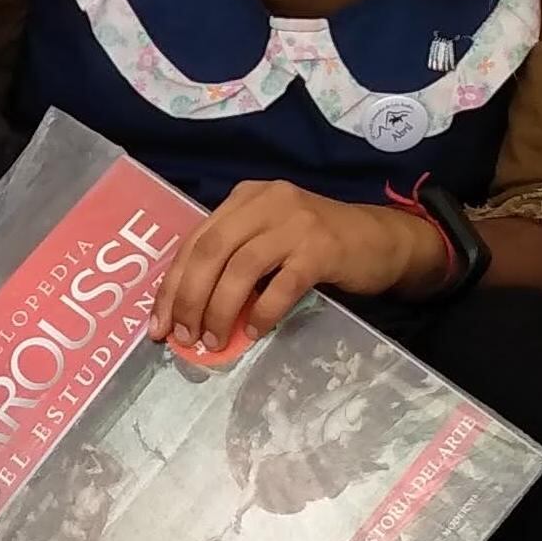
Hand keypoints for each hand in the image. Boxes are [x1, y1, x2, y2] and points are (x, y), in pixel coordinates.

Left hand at [151, 181, 449, 351]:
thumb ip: (232, 260)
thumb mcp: (268, 238)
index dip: (172, 286)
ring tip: (212, 342)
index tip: (157, 324)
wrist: (383, 241)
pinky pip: (281, 285)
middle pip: (210, 252)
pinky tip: (252, 334)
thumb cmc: (318, 245)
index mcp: (244, 198)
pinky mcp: (321, 248)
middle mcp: (266, 202)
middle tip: (182, 337)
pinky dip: (262, 313)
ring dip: (219, 311)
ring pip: (240, 269)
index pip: (195, 242)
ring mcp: (295, 222)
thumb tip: (188, 312)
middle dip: (188, 299)